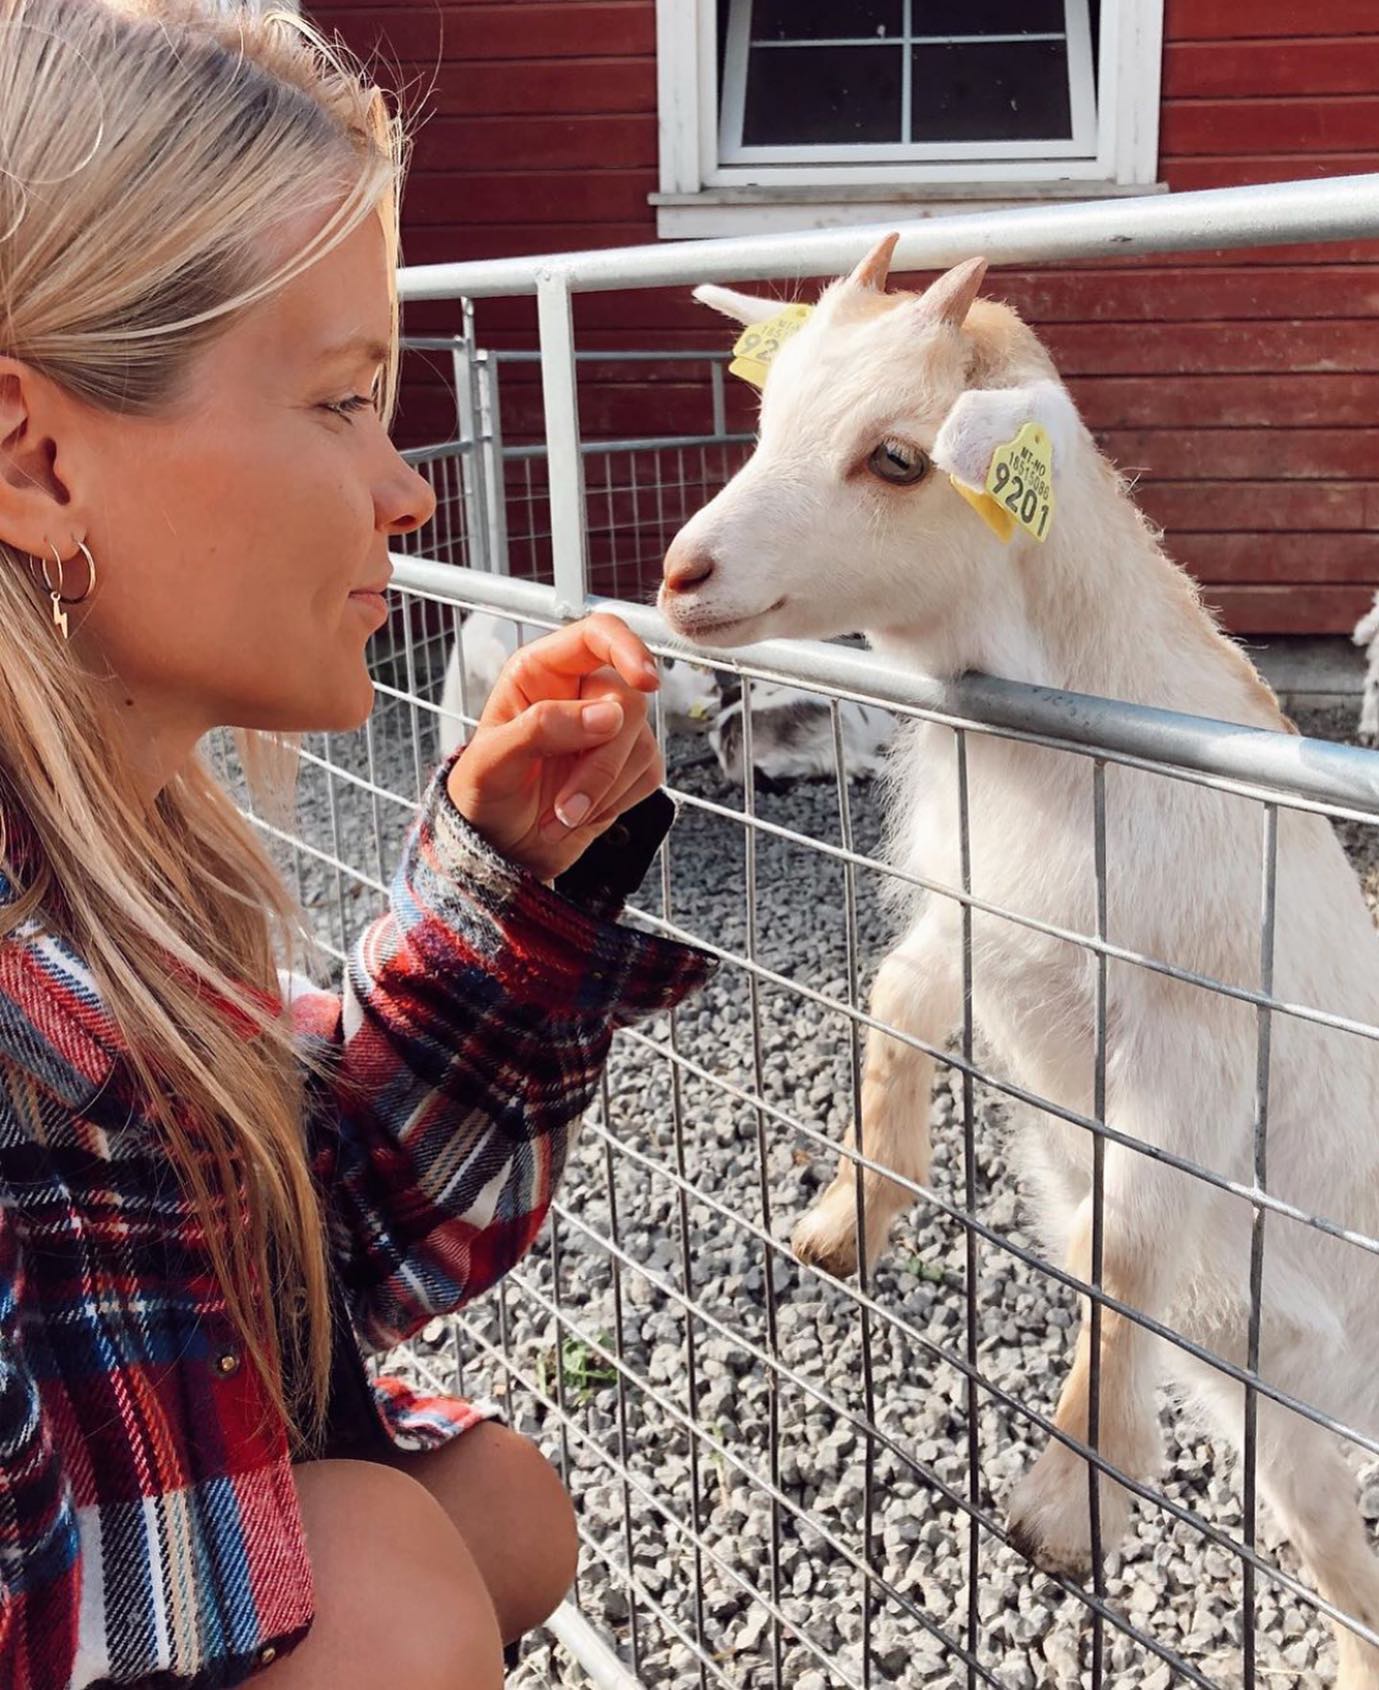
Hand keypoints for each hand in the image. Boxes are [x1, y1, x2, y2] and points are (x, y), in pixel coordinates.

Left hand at [445, 612, 666, 880]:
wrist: (499, 846)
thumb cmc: (483, 794)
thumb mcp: (492, 761)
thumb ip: (541, 728)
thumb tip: (606, 716)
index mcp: (543, 672)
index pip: (598, 635)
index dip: (627, 648)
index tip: (646, 682)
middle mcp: (581, 692)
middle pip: (627, 702)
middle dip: (600, 764)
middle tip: (564, 806)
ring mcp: (610, 729)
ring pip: (641, 744)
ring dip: (601, 792)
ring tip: (559, 816)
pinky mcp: (630, 765)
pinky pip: (649, 774)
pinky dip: (615, 803)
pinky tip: (580, 815)